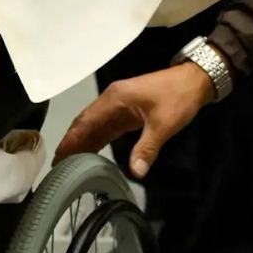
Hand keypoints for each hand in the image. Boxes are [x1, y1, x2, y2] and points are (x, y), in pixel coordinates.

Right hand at [53, 62, 216, 177]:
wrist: (195, 80)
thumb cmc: (178, 97)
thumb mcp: (163, 124)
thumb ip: (147, 148)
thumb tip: (136, 173)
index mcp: (114, 98)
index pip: (85, 121)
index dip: (70, 140)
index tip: (57, 157)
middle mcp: (111, 100)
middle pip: (85, 123)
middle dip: (71, 143)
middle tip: (57, 165)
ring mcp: (119, 105)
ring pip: (94, 126)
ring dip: (82, 143)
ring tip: (68, 164)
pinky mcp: (127, 112)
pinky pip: (107, 128)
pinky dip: (97, 140)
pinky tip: (90, 154)